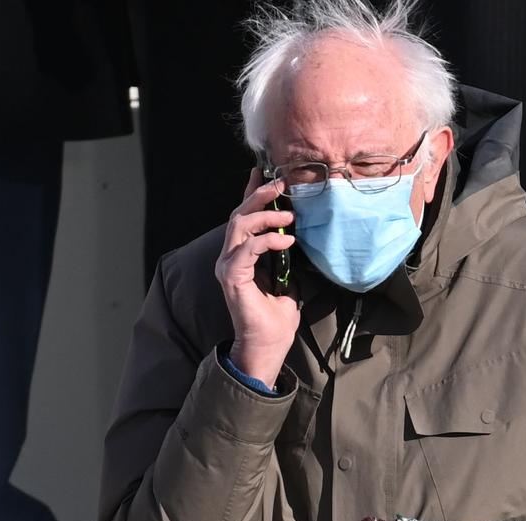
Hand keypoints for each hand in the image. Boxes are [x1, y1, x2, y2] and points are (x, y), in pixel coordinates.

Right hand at [217, 168, 298, 387]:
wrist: (268, 344)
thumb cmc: (276, 317)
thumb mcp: (287, 279)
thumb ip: (285, 258)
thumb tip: (298, 237)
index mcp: (241, 256)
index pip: (244, 218)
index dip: (251, 193)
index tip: (264, 172)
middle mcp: (230, 257)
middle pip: (239, 215)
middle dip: (260, 196)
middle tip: (282, 185)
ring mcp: (228, 266)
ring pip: (239, 225)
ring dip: (265, 215)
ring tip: (290, 215)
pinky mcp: (231, 277)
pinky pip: (248, 248)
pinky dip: (268, 240)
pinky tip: (286, 240)